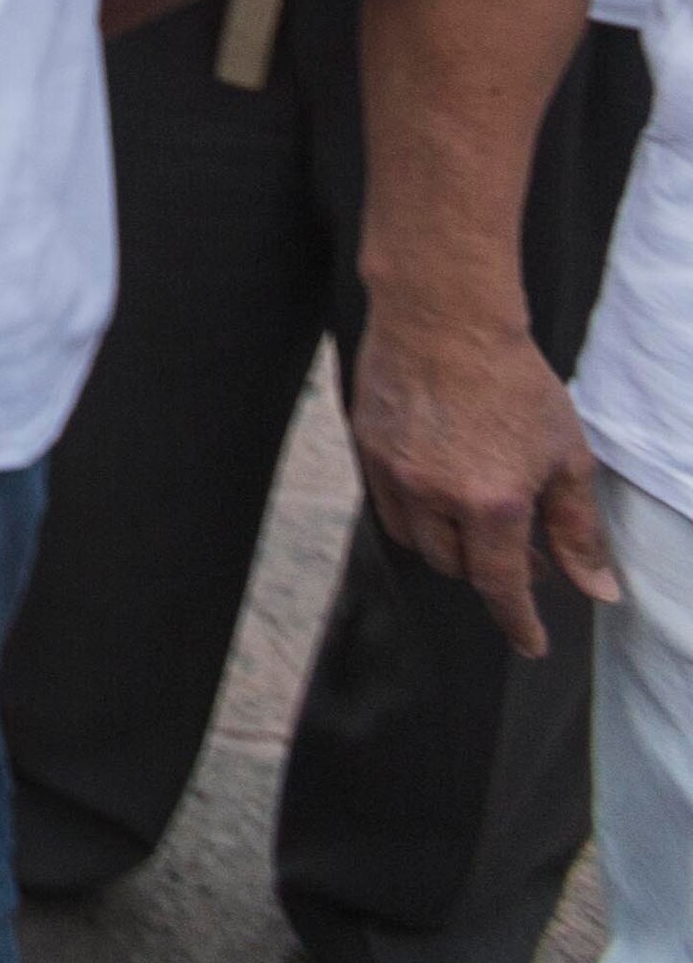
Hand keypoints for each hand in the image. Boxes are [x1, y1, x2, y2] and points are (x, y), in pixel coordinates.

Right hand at [351, 300, 621, 655]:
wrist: (444, 319)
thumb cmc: (514, 381)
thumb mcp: (567, 456)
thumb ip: (578, 530)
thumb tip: (597, 589)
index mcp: (492, 503)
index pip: (503, 586)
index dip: (519, 622)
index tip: (532, 643)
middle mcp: (436, 497)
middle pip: (458, 567)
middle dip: (492, 570)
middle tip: (524, 550)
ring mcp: (394, 475)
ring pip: (418, 542)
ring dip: (451, 545)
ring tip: (478, 519)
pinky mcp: (366, 451)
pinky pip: (389, 506)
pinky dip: (418, 514)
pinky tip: (441, 489)